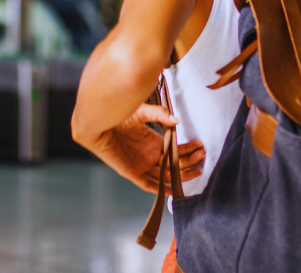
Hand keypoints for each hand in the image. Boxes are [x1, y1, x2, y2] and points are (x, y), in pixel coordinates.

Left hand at [85, 103, 205, 192]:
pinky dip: (161, 189)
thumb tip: (177, 121)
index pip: (176, 151)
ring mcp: (142, 165)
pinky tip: (174, 188)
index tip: (200, 146)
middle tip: (202, 156)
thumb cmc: (118, 115)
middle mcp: (150, 156)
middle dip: (190, 161)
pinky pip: (149, 185)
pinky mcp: (132, 173)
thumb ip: (159, 114)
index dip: (189, 150)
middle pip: (175, 164)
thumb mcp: (142, 112)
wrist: (98, 122)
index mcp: (154, 143)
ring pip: (166, 175)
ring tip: (197, 169)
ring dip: (182, 174)